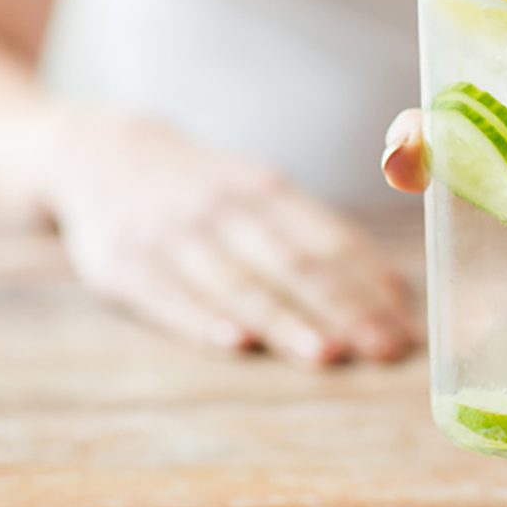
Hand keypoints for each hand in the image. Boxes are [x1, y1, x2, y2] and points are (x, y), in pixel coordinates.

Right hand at [47, 116, 415, 365]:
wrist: (101, 152)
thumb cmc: (202, 187)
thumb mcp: (255, 188)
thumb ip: (314, 234)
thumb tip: (390, 288)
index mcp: (265, 188)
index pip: (329, 239)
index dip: (370, 283)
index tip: (404, 324)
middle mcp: (224, 207)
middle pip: (294, 264)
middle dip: (344, 309)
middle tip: (384, 350)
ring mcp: (174, 235)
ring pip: (239, 283)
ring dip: (286, 321)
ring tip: (328, 354)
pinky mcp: (125, 263)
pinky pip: (169, 296)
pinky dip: (204, 320)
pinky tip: (236, 343)